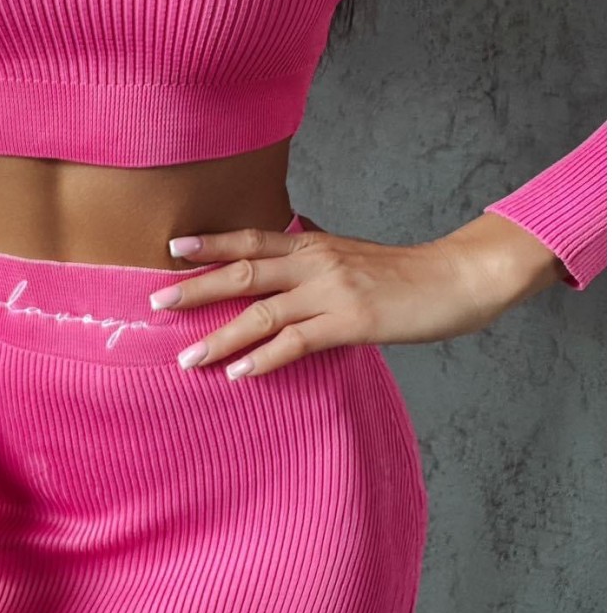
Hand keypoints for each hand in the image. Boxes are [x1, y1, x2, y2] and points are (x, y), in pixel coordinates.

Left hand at [150, 212, 566, 379]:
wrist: (455, 278)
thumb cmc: (402, 273)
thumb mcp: (350, 254)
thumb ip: (313, 255)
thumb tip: (283, 249)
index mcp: (313, 243)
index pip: (251, 238)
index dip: (211, 243)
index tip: (172, 247)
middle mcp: (315, 262)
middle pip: (244, 272)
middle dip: (197, 289)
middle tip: (156, 302)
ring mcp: (332, 291)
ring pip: (263, 313)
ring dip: (221, 337)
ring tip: (187, 358)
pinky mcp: (352, 322)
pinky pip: (297, 343)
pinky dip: (263, 359)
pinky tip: (239, 373)